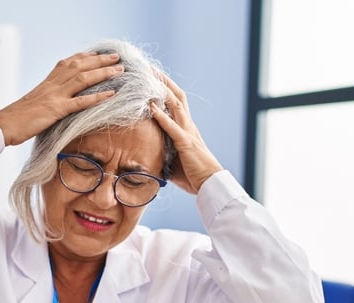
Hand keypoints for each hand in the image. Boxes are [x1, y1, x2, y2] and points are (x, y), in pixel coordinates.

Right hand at [0, 51, 122, 146]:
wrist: (3, 125)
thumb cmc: (17, 118)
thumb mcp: (34, 103)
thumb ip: (47, 99)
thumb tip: (57, 103)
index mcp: (47, 81)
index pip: (69, 62)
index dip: (85, 56)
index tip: (98, 53)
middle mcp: (52, 84)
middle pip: (80, 65)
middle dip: (100, 60)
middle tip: (116, 58)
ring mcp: (54, 96)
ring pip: (83, 78)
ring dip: (103, 73)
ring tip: (119, 71)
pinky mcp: (55, 110)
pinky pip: (80, 102)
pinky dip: (97, 97)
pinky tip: (111, 94)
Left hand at [148, 72, 223, 194]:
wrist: (209, 184)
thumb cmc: (192, 174)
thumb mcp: (172, 159)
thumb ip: (161, 151)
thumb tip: (144, 152)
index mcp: (185, 127)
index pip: (175, 102)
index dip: (164, 88)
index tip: (151, 76)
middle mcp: (188, 125)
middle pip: (176, 96)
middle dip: (162, 80)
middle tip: (148, 67)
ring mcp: (188, 132)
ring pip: (175, 105)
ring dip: (161, 90)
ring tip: (148, 78)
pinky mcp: (186, 143)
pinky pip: (172, 127)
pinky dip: (161, 116)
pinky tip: (151, 107)